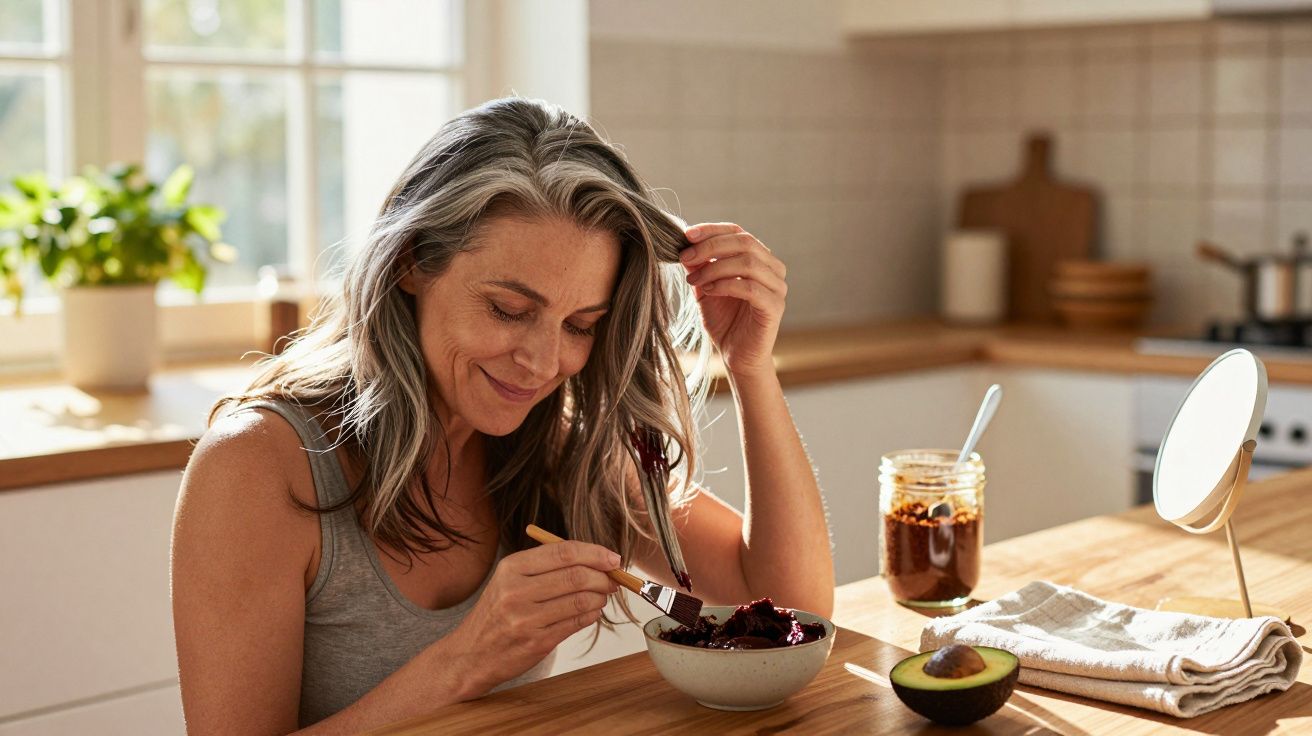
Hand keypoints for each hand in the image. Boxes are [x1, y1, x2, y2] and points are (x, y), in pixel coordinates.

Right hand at [446, 541, 619, 696]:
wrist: (471, 654)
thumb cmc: (497, 614)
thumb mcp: (510, 580)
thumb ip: (547, 566)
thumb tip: (595, 558)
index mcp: (511, 568)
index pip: (563, 552)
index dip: (594, 553)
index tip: (612, 558)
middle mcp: (516, 591)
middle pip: (576, 576)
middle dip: (603, 577)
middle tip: (612, 579)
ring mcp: (525, 618)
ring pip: (580, 600)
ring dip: (599, 597)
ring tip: (601, 596)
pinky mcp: (536, 642)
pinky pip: (576, 623)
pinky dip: (591, 615)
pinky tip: (591, 612)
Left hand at [680, 223, 786, 377]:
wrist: (736, 357)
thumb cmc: (724, 322)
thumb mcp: (705, 288)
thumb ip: (699, 266)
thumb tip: (684, 242)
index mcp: (759, 259)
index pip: (738, 232)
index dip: (712, 230)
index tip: (686, 234)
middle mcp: (773, 269)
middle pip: (744, 242)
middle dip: (710, 246)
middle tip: (685, 256)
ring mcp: (777, 287)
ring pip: (747, 262)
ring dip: (714, 267)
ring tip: (693, 279)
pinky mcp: (774, 306)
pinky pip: (749, 287)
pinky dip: (724, 285)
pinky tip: (708, 291)